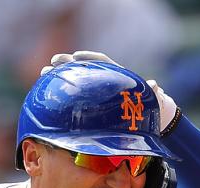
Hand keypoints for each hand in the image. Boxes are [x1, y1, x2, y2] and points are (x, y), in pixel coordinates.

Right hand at [43, 51, 179, 132]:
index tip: (76, 57)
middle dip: (68, 63)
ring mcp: (95, 91)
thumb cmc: (147, 107)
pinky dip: (63, 92)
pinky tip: (48, 93)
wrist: (143, 117)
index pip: (102, 61)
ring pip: (76, 79)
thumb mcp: (150, 100)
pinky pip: (75, 95)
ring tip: (45, 74)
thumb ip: (152, 92)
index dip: (89, 58)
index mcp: (117, 76)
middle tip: (53, 62)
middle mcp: (103, 80)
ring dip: (60, 75)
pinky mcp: (90, 103)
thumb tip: (155, 85)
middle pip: (84, 67)